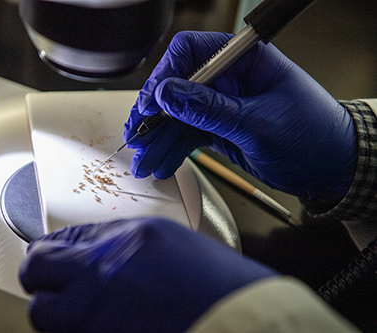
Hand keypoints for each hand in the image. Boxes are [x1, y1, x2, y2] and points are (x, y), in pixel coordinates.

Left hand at [19, 218, 275, 332]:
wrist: (242, 323)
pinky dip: (74, 330)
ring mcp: (95, 318)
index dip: (49, 249)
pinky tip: (99, 322)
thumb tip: (84, 249)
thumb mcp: (165, 241)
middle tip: (51, 281)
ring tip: (79, 308)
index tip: (49, 256)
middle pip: (34, 271)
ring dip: (54, 310)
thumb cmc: (215, 284)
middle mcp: (99, 276)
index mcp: (120, 241)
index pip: (56, 241)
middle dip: (40, 275)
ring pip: (42, 314)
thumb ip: (117, 242)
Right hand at [124, 31, 356, 202]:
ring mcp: (224, 105)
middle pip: (178, 87)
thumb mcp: (258, 124)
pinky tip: (162, 162)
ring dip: (160, 138)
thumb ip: (209, 109)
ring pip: (180, 116)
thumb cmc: (313, 136)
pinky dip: (174, 149)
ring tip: (145, 160)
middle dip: (155, 115)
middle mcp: (230, 78)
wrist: (332, 168)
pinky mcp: (222, 128)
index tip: (152, 104)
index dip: (165, 77)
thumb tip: (167, 93)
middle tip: (138, 137)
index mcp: (244, 60)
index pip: (191, 52)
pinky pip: (189, 134)